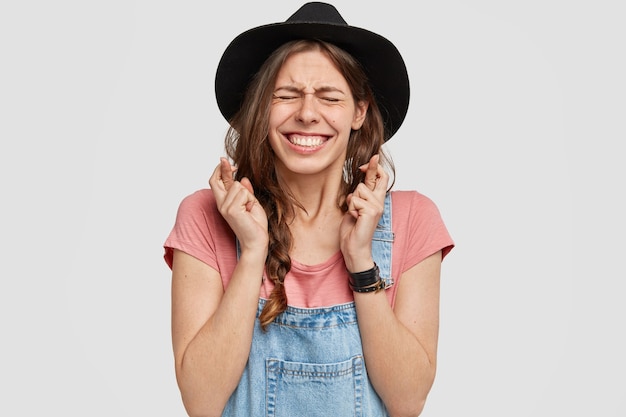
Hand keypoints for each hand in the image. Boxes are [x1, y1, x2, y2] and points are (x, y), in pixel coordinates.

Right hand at [209, 158, 268, 254]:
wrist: (257, 241)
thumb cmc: (255, 225)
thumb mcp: (251, 203)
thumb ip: (245, 191)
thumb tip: (242, 178)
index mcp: (225, 203)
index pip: (216, 182)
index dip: (220, 170)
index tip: (225, 160)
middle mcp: (222, 204)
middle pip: (216, 180)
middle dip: (223, 169)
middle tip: (231, 163)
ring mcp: (225, 207)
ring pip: (238, 186)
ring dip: (248, 195)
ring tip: (249, 208)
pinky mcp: (231, 210)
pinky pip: (243, 193)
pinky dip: (250, 200)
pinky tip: (249, 210)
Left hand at [339, 154, 388, 271]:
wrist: (354, 248)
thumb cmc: (353, 229)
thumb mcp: (355, 206)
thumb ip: (360, 193)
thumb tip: (360, 176)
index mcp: (377, 201)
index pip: (381, 178)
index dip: (376, 167)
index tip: (373, 158)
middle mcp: (379, 202)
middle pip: (374, 178)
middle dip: (368, 172)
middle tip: (368, 170)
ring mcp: (377, 207)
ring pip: (358, 190)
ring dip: (351, 202)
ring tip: (354, 214)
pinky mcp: (371, 212)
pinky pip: (354, 200)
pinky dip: (350, 209)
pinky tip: (355, 219)